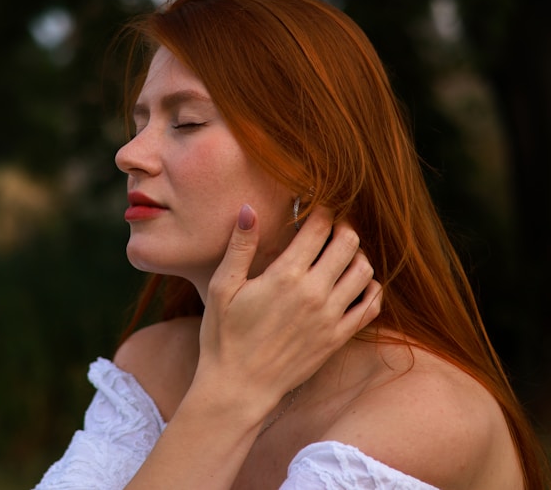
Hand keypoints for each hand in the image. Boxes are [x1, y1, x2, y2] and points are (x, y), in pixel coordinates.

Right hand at [194, 204, 381, 425]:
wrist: (239, 387)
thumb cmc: (224, 336)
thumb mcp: (222, 288)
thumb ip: (240, 246)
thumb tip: (249, 209)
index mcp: (285, 276)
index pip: (318, 229)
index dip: (321, 211)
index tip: (316, 207)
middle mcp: (315, 293)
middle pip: (348, 243)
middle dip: (342, 227)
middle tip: (331, 226)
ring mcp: (331, 317)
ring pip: (365, 271)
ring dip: (358, 255)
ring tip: (342, 253)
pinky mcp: (338, 337)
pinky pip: (371, 305)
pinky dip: (371, 288)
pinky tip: (356, 283)